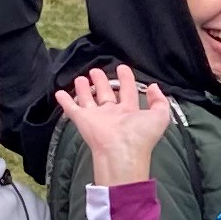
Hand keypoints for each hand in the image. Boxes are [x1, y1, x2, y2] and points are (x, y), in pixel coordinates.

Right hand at [55, 68, 172, 185]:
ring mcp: (96, 117)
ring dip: (84, 89)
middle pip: (106, 94)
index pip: (128, 92)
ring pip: (88, 99)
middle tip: (96, 71)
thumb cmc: (141, 135)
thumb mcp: (160, 116)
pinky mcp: (82, 120)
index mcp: (130, 112)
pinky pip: (72, 108)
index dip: (126, 79)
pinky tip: (59, 92)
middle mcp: (112, 114)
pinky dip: (65, 101)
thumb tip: (153, 87)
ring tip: (80, 78)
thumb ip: (160, 100)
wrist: (121, 151)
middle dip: (102, 81)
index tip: (122, 68)